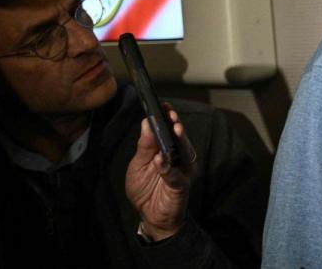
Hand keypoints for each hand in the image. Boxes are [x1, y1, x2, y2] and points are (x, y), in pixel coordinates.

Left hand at [125, 103, 195, 241]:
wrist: (151, 217)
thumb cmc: (145, 190)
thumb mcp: (137, 166)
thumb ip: (144, 146)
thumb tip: (147, 122)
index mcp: (167, 150)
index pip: (168, 130)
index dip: (166, 117)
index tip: (162, 104)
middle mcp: (179, 157)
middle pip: (179, 137)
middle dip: (175, 125)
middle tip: (171, 114)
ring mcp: (183, 170)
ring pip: (183, 152)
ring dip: (178, 140)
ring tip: (174, 129)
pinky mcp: (182, 185)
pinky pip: (176, 174)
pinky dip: (169, 168)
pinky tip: (162, 161)